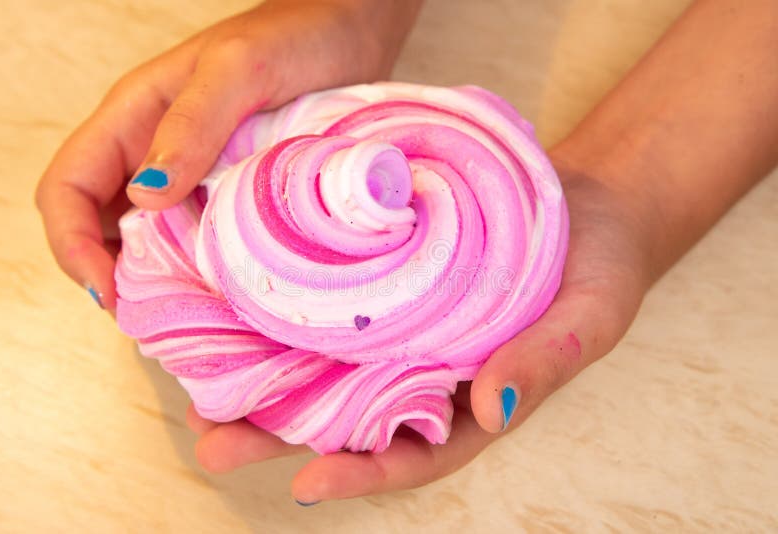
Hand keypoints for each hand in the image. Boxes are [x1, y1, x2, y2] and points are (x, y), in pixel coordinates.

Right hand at [35, 0, 420, 309]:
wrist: (348, 32)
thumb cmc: (296, 35)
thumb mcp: (239, 69)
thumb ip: (192, 124)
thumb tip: (146, 196)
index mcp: (133, 117)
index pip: (67, 187)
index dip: (72, 245)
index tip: (108, 290)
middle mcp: (150, 150)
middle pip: (96, 223)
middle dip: (108, 274)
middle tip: (147, 316)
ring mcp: (190, 173)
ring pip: (144, 237)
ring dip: (150, 277)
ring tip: (180, 312)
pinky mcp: (226, 189)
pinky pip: (193, 236)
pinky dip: (193, 268)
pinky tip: (217, 288)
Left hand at [185, 155, 655, 502]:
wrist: (587, 202)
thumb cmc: (597, 270)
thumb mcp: (589, 318)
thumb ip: (545, 363)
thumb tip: (494, 408)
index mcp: (472, 398)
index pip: (416, 452)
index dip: (365, 472)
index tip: (310, 484)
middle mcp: (426, 369)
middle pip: (350, 416)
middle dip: (283, 436)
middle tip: (216, 444)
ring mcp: (404, 324)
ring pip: (330, 361)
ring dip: (269, 376)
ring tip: (202, 390)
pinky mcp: (389, 276)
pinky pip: (338, 298)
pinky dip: (293, 307)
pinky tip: (243, 306)